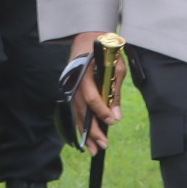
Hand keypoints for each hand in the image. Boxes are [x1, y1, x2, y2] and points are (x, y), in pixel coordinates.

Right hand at [68, 29, 121, 155]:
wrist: (88, 37)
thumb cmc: (105, 51)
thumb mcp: (116, 67)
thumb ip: (115, 92)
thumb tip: (117, 116)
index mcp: (85, 73)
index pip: (90, 96)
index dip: (101, 110)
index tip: (112, 121)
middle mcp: (73, 82)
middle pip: (81, 110)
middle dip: (92, 130)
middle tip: (103, 145)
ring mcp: (70, 87)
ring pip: (76, 114)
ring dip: (85, 132)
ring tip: (93, 150)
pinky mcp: (70, 91)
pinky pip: (74, 111)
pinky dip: (80, 125)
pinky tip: (85, 138)